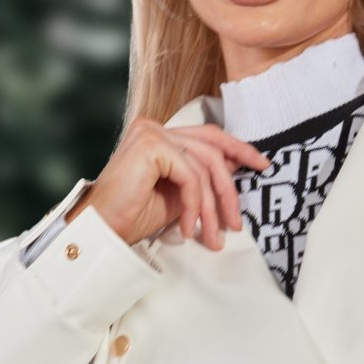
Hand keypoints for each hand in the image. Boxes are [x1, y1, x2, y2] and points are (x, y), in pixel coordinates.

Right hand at [78, 119, 271, 251]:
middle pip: (212, 149)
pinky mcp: (151, 145)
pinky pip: (191, 176)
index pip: (208, 136)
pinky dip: (195, 206)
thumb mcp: (178, 196)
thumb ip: (201, 180)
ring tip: (212, 236)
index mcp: (161, 135)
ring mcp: (152, 132)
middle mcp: (155, 127)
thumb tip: (234, 174)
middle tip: (236, 223)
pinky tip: (188, 228)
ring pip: (204, 166)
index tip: (262, 166)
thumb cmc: (133, 216)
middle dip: (230, 188)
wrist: (102, 230)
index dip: (238, 149)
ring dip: (212, 207)